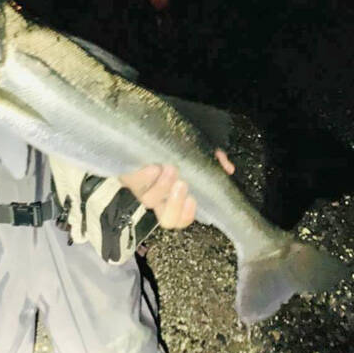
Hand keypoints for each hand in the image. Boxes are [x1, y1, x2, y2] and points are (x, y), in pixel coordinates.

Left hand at [119, 149, 234, 228]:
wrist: (135, 133)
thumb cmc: (169, 147)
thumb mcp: (193, 151)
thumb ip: (212, 159)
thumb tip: (228, 167)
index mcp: (172, 197)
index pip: (180, 219)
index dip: (187, 215)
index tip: (193, 199)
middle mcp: (157, 198)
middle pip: (166, 219)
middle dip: (175, 204)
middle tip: (182, 184)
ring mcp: (140, 189)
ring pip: (149, 201)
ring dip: (161, 186)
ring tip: (167, 168)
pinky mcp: (125, 178)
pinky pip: (133, 183)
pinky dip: (143, 177)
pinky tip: (151, 167)